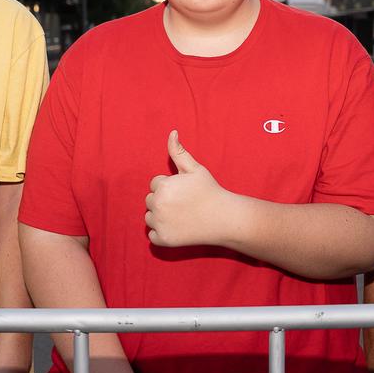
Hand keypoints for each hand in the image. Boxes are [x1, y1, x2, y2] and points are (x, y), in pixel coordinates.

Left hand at [145, 130, 235, 247]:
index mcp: (162, 187)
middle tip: (184, 204)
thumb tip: (172, 132)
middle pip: (150, 200)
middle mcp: (157, 205)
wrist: (223, 219)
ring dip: (160, 216)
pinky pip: (153, 235)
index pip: (155, 184)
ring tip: (182, 215)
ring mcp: (159, 224)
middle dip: (164, 200)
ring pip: (150, 217)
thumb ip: (179, 151)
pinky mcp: (163, 240)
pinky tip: (179, 228)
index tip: (185, 192)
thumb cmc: (209, 191)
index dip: (171, 186)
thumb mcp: (194, 169)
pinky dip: (162, 233)